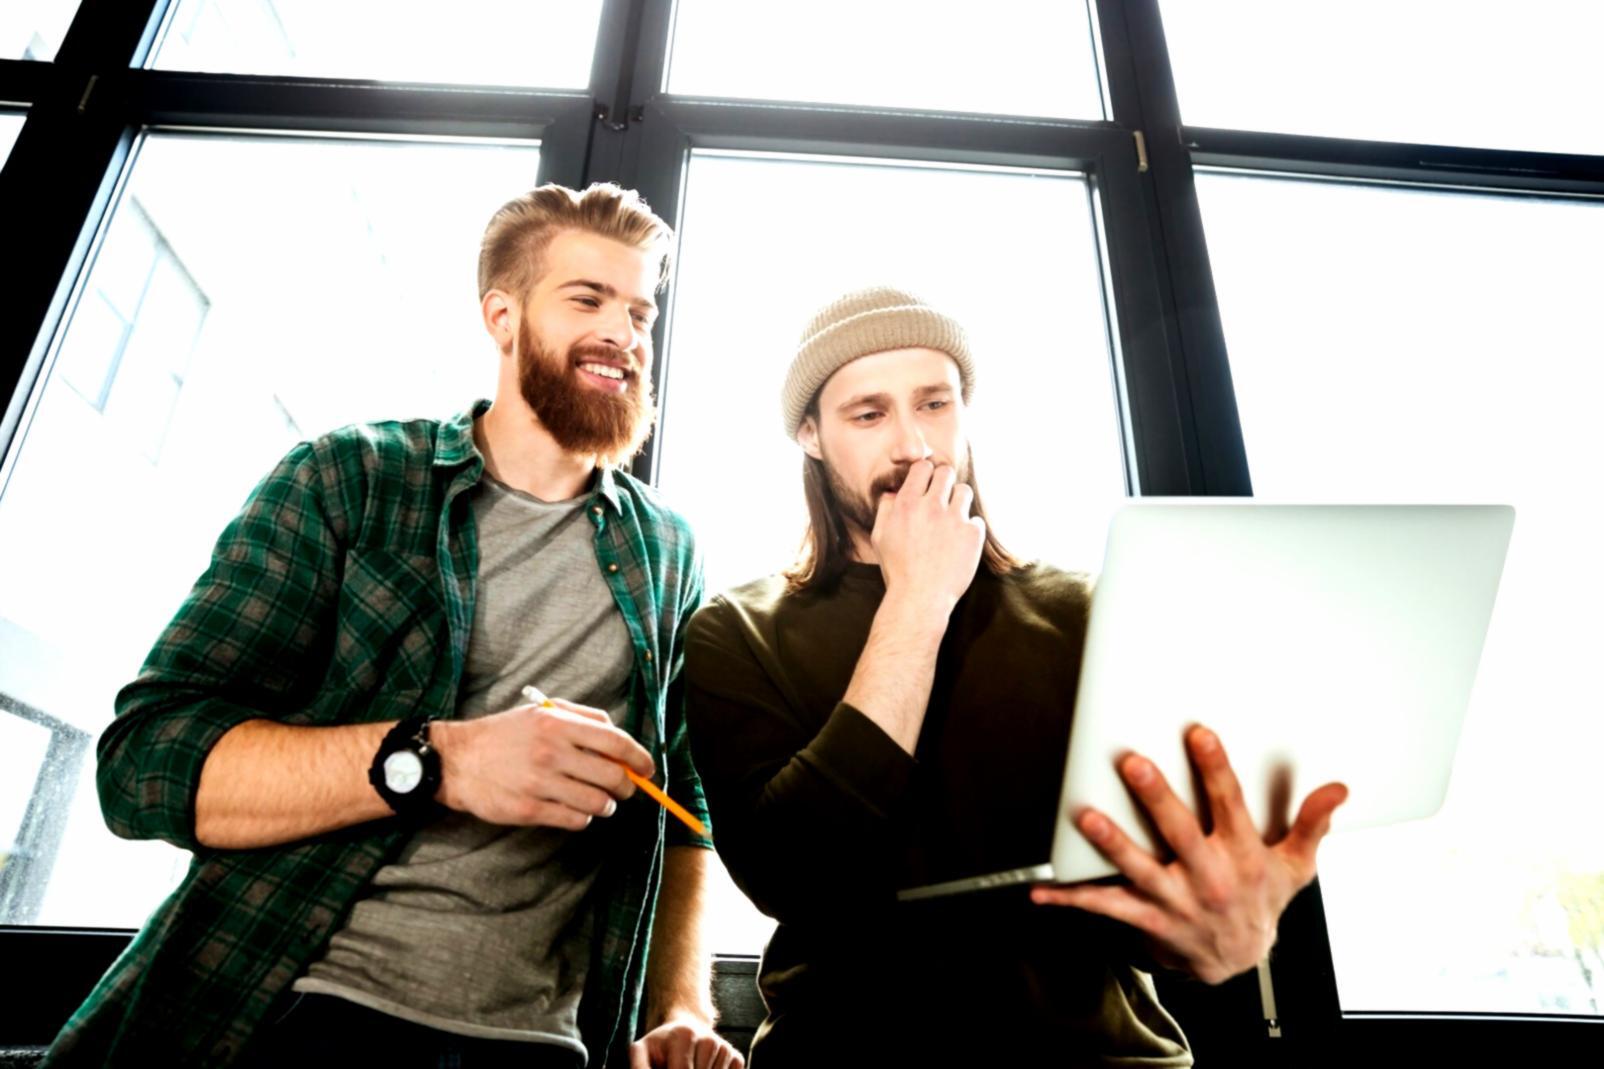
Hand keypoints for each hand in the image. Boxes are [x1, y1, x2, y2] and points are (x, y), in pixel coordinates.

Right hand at [434, 696, 653, 829]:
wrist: (456, 760)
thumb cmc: (504, 735)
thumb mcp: (541, 712)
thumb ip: (582, 718)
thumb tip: (619, 734)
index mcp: (558, 724)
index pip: (616, 742)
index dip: (640, 758)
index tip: (647, 769)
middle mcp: (551, 752)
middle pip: (612, 776)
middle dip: (626, 786)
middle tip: (624, 789)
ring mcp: (540, 783)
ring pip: (598, 803)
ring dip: (606, 805)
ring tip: (599, 802)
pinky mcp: (529, 810)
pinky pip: (575, 820)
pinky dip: (583, 818)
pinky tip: (575, 810)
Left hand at [629, 1017, 743, 1068]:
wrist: (687, 1029)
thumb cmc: (662, 1046)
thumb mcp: (643, 1051)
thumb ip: (639, 1066)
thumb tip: (639, 1066)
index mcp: (684, 1036)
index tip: (668, 1068)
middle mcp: (709, 1039)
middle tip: (676, 1064)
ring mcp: (725, 1048)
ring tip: (690, 1067)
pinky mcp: (736, 1057)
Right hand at [870, 459, 985, 611]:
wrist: (919, 598)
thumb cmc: (897, 569)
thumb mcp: (880, 538)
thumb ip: (885, 510)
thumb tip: (893, 492)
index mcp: (906, 504)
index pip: (922, 467)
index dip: (926, 473)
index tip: (927, 483)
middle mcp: (931, 507)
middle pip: (946, 473)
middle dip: (944, 481)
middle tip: (942, 498)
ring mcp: (954, 519)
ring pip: (964, 491)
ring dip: (958, 501)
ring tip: (952, 519)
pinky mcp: (973, 535)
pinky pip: (976, 519)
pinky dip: (970, 529)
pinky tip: (960, 544)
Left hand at [1031, 725, 1347, 984]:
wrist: (1238, 962)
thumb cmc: (1262, 902)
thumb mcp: (1295, 866)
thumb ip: (1312, 824)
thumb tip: (1337, 788)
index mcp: (1241, 854)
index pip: (1230, 804)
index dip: (1214, 768)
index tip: (1199, 734)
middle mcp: (1207, 876)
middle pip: (1180, 831)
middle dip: (1156, 798)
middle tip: (1133, 764)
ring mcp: (1174, 899)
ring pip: (1139, 868)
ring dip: (1112, 842)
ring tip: (1087, 817)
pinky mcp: (1147, 919)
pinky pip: (1106, 907)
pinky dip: (1072, 899)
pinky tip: (1043, 891)